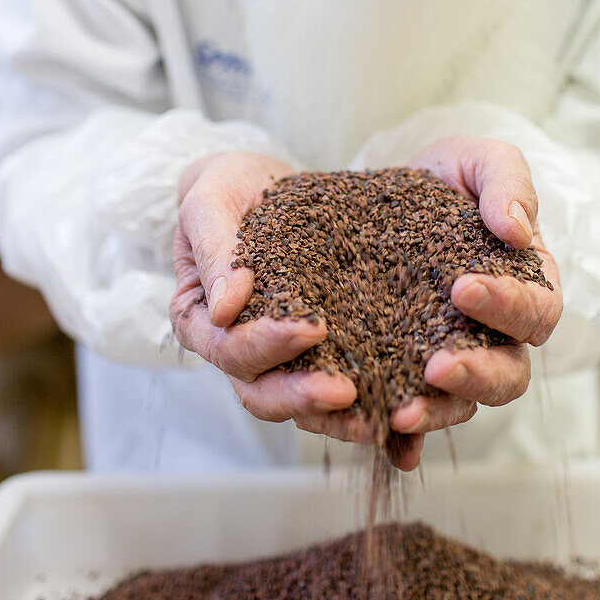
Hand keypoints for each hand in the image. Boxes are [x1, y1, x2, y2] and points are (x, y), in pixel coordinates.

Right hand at [170, 151, 363, 452]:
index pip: (229, 348)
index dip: (267, 345)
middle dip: (303, 395)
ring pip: (299, 403)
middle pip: (261, 392)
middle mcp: (235, 348)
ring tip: (379, 416)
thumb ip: (214, 251)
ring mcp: (277, 354)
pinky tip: (399, 417)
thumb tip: (226, 309)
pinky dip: (366, 407)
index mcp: (200, 319)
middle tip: (346, 391)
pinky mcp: (318, 349)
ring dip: (335, 417)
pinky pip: (336, 385)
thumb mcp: (210, 204)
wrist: (258, 182)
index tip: (314, 327)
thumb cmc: (226, 188)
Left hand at [388, 136, 561, 457]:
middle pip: (508, 375)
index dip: (506, 305)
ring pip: (462, 405)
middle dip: (477, 374)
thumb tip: (517, 229)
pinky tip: (385, 444)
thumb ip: (506, 182)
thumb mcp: (475, 159)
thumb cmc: (443, 177)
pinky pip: (414, 419)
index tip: (463, 287)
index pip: (535, 309)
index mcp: (524, 285)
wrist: (380, 196)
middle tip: (436, 364)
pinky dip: (404, 440)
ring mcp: (450, 356)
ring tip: (399, 411)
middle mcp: (494, 334)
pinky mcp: (406, 373)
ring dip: (436, 413)